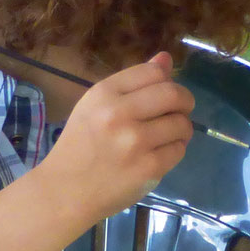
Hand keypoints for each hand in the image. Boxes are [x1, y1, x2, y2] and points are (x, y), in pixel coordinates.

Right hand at [41, 53, 194, 218]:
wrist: (64, 191)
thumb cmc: (80, 145)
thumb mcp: (95, 106)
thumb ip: (132, 83)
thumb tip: (166, 59)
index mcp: (104, 94)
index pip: (154, 73)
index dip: (167, 81)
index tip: (165, 94)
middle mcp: (119, 113)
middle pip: (174, 94)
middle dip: (184, 102)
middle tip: (180, 111)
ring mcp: (135, 142)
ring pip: (181, 124)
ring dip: (181, 129)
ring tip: (168, 136)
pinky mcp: (148, 168)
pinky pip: (179, 150)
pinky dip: (175, 150)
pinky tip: (160, 154)